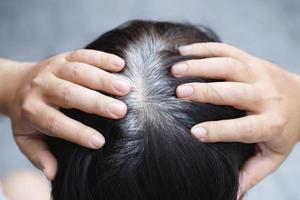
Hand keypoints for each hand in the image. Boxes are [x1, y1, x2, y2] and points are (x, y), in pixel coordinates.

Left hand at [1, 50, 130, 179]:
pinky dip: (102, 58)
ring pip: (79, 71)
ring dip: (104, 79)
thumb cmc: (28, 115)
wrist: (18, 83)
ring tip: (126, 88)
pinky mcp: (64, 57)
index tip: (99, 142)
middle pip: (69, 94)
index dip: (77, 133)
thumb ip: (39, 155)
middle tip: (121, 111)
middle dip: (96, 103)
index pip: (55, 122)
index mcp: (32, 110)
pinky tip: (120, 64)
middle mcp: (42, 87)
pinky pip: (83, 54)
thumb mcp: (26, 138)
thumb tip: (53, 173)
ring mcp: (54, 69)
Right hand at [171, 43, 299, 196]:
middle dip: (205, 91)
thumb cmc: (283, 129)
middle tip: (179, 92)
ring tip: (175, 70)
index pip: (244, 128)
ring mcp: (258, 73)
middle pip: (234, 91)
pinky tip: (182, 52)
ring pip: (228, 65)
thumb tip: (232, 193)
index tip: (193, 133)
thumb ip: (252, 173)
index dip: (219, 131)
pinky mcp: (251, 60)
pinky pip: (226, 50)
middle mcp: (265, 96)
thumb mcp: (273, 155)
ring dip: (200, 65)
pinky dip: (203, 49)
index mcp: (270, 123)